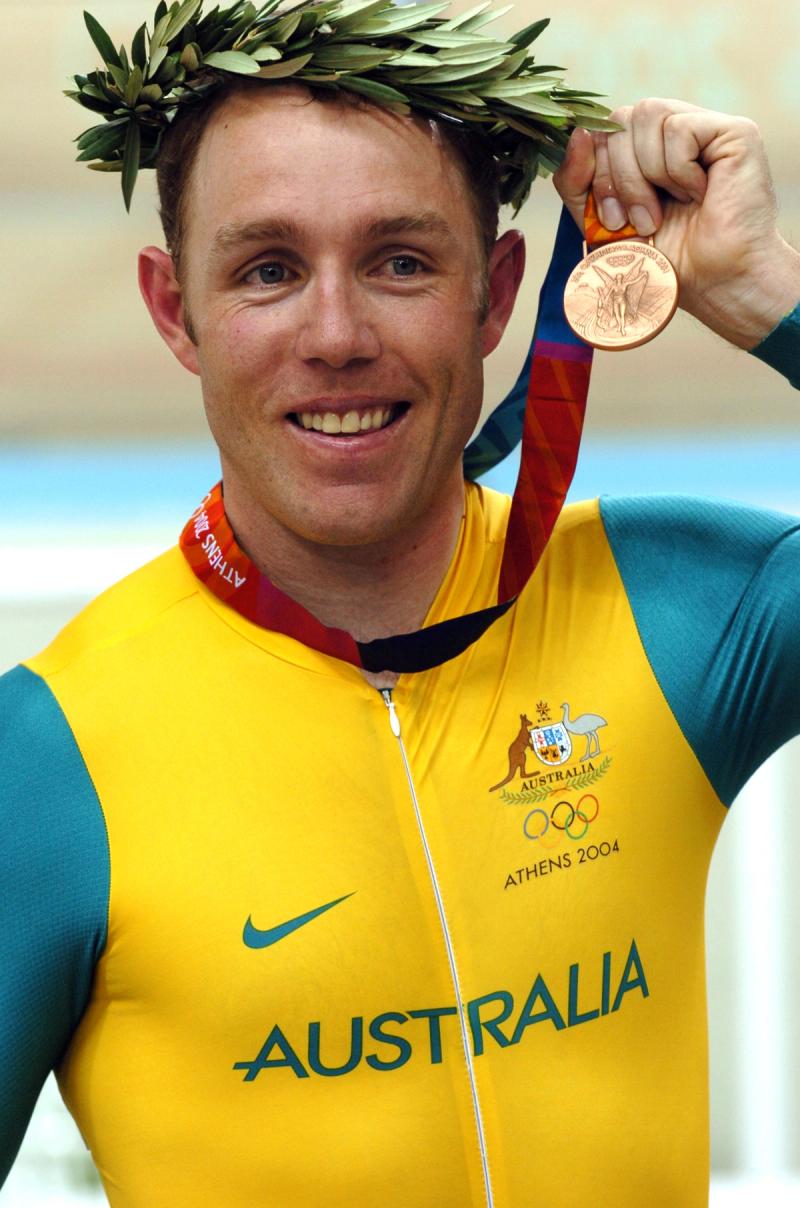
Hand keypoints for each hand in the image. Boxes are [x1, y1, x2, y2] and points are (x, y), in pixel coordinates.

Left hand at [553, 99, 799, 348]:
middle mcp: (672, 131)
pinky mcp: (734, 131)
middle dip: (618, 178)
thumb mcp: (599, 223)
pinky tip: (699, 194)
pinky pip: (679, 128)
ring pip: (647, 114)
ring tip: (667, 210)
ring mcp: (704, 126)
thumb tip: (578, 132)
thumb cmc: (662, 258)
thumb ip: (577, 180)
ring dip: (646, 175)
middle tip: (641, 221)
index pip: (600, 129)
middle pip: (619, 119)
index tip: (611, 219)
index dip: (594, 169)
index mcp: (642, 148)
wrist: (710, 283)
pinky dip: (678, 171)